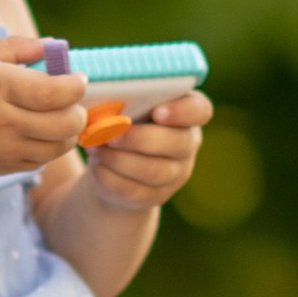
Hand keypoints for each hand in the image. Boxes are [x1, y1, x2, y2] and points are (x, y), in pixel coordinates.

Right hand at [0, 39, 86, 183]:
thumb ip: (17, 47)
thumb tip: (55, 45)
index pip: (54, 92)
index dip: (76, 86)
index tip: (77, 78)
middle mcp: (2, 119)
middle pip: (64, 123)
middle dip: (78, 111)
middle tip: (72, 101)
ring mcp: (4, 148)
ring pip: (59, 146)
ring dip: (68, 132)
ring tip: (59, 118)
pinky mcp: (4, 167)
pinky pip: (43, 161)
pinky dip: (49, 148)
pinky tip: (39, 134)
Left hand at [81, 86, 209, 210]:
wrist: (115, 163)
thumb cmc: (121, 121)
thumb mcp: (126, 107)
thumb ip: (124, 101)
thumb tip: (105, 105)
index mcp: (186, 112)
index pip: (200, 110)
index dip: (182, 112)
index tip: (157, 112)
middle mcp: (187, 143)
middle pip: (177, 143)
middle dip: (140, 139)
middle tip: (111, 134)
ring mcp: (176, 173)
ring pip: (154, 171)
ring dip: (120, 159)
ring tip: (97, 148)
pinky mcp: (156, 195)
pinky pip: (135, 190)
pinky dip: (110, 177)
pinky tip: (97, 166)